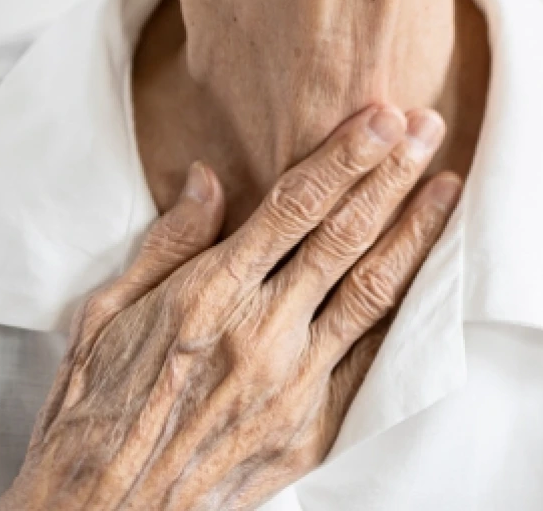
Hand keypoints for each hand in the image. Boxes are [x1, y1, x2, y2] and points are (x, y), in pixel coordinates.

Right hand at [0, 103, 461, 510]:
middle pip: (345, 237)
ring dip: (415, 231)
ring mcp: (295, 382)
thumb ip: (167, 244)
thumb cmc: (94, 411)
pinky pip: (371, 357)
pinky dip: (403, 309)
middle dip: (391, 174)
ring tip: (448, 185)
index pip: (294, 207)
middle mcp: (261, 333)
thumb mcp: (104, 315)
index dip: (344, 156)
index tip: (381, 117)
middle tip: (427, 126)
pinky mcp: (313, 426)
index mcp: (209, 296)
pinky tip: (427, 272)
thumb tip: (207, 180)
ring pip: (373, 291)